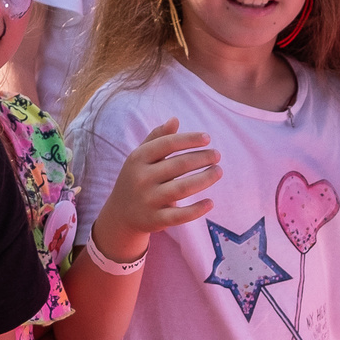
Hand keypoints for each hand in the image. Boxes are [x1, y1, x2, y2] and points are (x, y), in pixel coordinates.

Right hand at [88, 117, 218, 258]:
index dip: (189, 139)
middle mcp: (141, 178)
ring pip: (183, 188)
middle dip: (202, 158)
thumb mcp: (140, 157)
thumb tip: (175, 120)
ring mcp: (148, 200)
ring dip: (205, 179)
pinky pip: (180, 215)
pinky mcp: (155, 220)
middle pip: (179, 165)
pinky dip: (197, 210)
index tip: (208, 138)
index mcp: (138, 159)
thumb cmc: (136, 178)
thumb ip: (157, 138)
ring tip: (218, 171)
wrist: (120, 214)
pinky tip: (211, 202)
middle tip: (217, 155)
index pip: (167, 144)